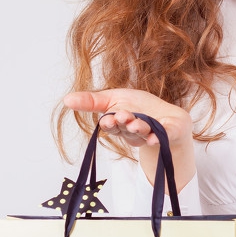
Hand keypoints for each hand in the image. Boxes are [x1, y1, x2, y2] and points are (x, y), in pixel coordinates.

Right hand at [63, 89, 195, 189]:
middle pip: (126, 129)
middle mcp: (133, 132)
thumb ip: (91, 101)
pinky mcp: (169, 133)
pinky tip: (154, 137)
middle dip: (124, 123)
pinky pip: (164, 136)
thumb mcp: (113, 99)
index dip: (110, 124)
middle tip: (123, 116)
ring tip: (137, 123)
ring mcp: (151, 133)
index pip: (111, 126)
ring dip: (139, 128)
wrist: (168, 116)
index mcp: (119, 124)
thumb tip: (66, 99)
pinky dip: (159, 137)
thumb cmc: (138, 107)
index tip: (108, 120)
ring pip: (143, 132)